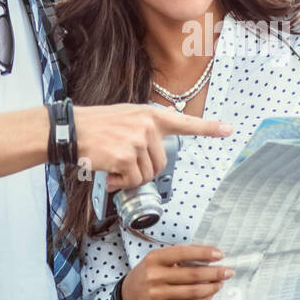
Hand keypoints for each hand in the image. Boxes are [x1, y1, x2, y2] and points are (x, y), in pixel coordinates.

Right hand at [72, 104, 232, 192]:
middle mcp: (147, 126)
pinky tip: (108, 175)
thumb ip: (147, 127)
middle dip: (143, 171)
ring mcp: (137, 141)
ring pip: (146, 175)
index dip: (209, 128)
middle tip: (123, 166)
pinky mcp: (125, 156)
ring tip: (112, 167)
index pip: (185, 122)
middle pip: (160, 164)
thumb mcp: (127, 116)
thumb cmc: (96, 126)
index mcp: (150, 115)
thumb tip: (161, 141)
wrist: (70, 130)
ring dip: (130, 179)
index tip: (229, 130)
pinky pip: (132, 181)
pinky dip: (120, 184)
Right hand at [120, 243, 232, 299]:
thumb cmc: (149, 274)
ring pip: (192, 292)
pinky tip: (209, 296)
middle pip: (192, 274)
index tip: (220, 255)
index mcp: (155, 258)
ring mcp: (155, 294)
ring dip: (210, 288)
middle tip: (228, 272)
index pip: (183, 253)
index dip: (204, 253)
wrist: (128, 297)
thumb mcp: (157, 260)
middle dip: (214, 273)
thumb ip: (179, 257)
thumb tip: (209, 258)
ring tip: (219, 284)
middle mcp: (154, 275)